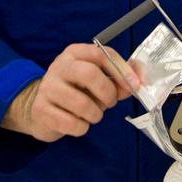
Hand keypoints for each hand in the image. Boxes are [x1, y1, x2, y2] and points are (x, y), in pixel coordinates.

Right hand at [2, 44, 137, 142]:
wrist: (43, 109)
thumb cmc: (77, 92)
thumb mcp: (97, 80)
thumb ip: (119, 78)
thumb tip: (141, 80)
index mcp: (75, 53)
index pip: (101, 54)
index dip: (122, 70)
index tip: (135, 86)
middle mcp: (59, 66)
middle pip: (89, 74)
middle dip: (107, 92)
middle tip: (110, 103)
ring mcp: (47, 88)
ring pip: (81, 103)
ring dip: (95, 114)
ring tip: (93, 114)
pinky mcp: (41, 110)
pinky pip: (71, 123)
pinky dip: (81, 128)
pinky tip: (78, 123)